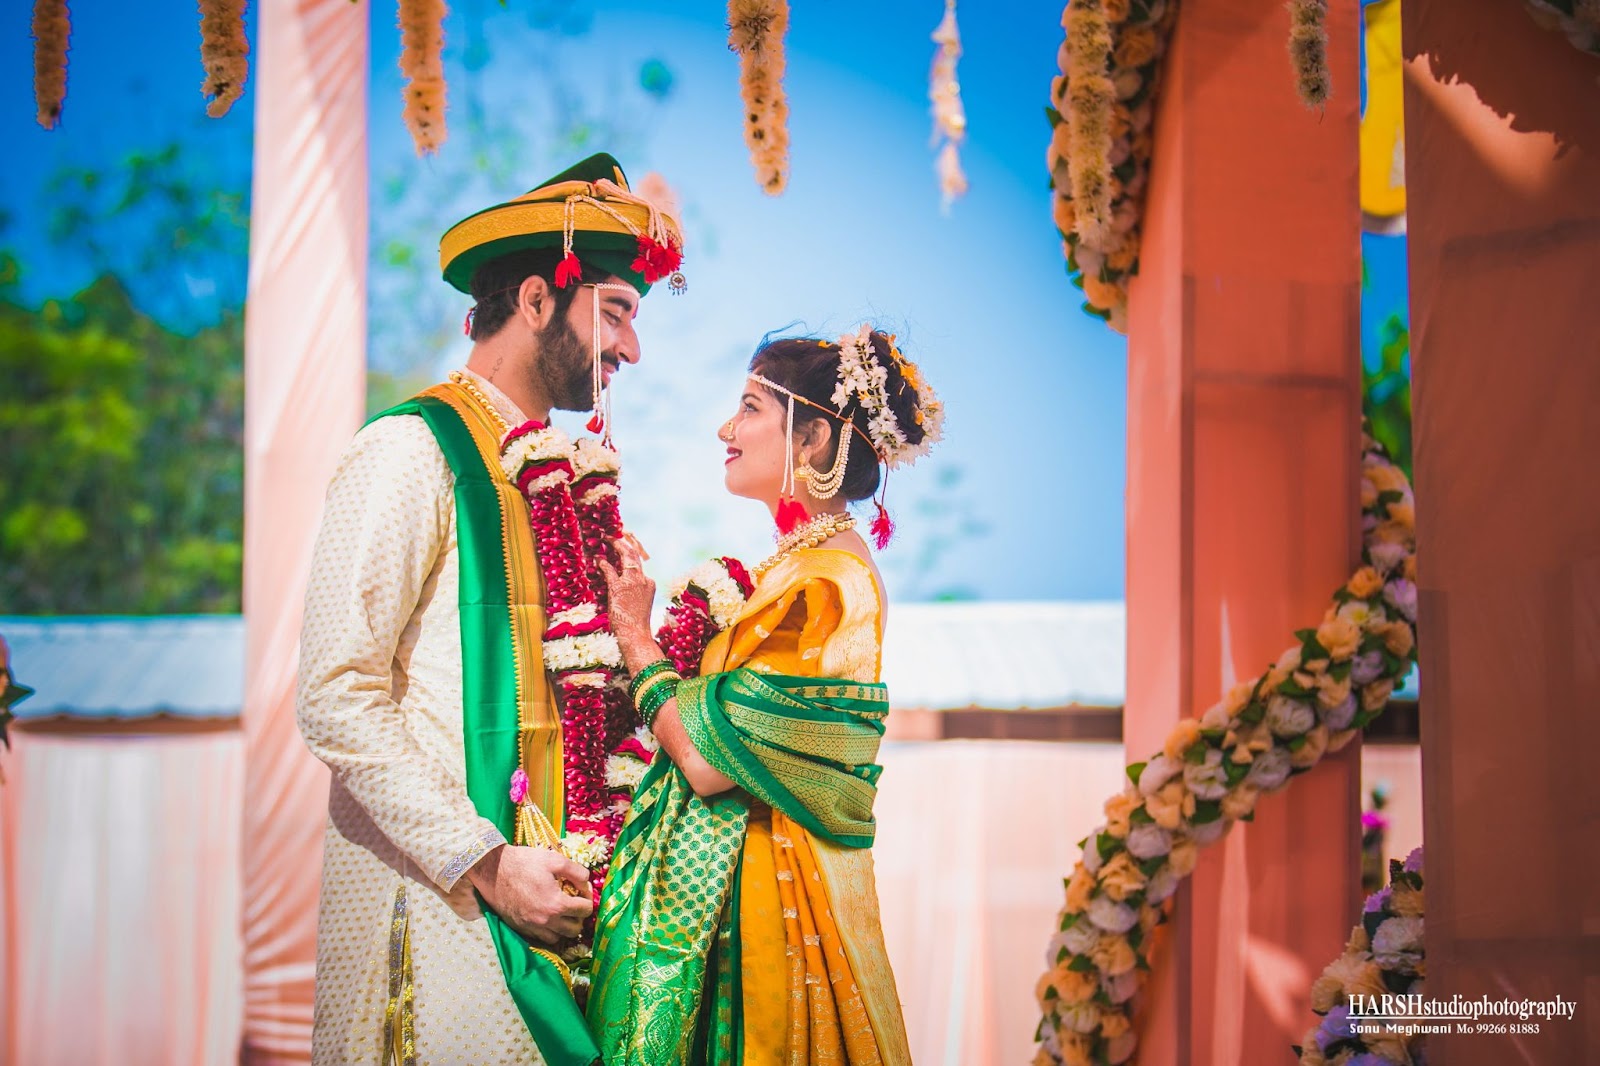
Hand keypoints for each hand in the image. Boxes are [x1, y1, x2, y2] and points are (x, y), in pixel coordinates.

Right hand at [466, 844, 593, 945]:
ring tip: (562, 913)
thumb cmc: (524, 863)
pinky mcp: (521, 929)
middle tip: (575, 903)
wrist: (493, 870)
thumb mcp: (554, 860)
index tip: (582, 892)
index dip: (588, 899)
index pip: (585, 910)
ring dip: (565, 927)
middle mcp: (546, 921)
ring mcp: (532, 927)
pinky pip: (542, 939)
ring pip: (559, 938)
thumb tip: (586, 884)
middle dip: (579, 917)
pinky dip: (549, 932)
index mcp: (556, 904)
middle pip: (574, 929)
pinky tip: (548, 918)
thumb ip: (577, 872)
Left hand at [598, 536, 655, 641]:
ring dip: (616, 544)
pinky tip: (597, 558)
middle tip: (616, 532)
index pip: (639, 564)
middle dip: (626, 540)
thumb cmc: (635, 625)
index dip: (631, 551)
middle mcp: (643, 579)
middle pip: (635, 554)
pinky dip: (602, 562)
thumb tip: (625, 589)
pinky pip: (609, 569)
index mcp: (649, 583)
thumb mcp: (639, 605)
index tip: (626, 543)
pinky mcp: (619, 587)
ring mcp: (632, 582)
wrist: (636, 635)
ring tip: (606, 537)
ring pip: (626, 555)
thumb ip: (635, 593)